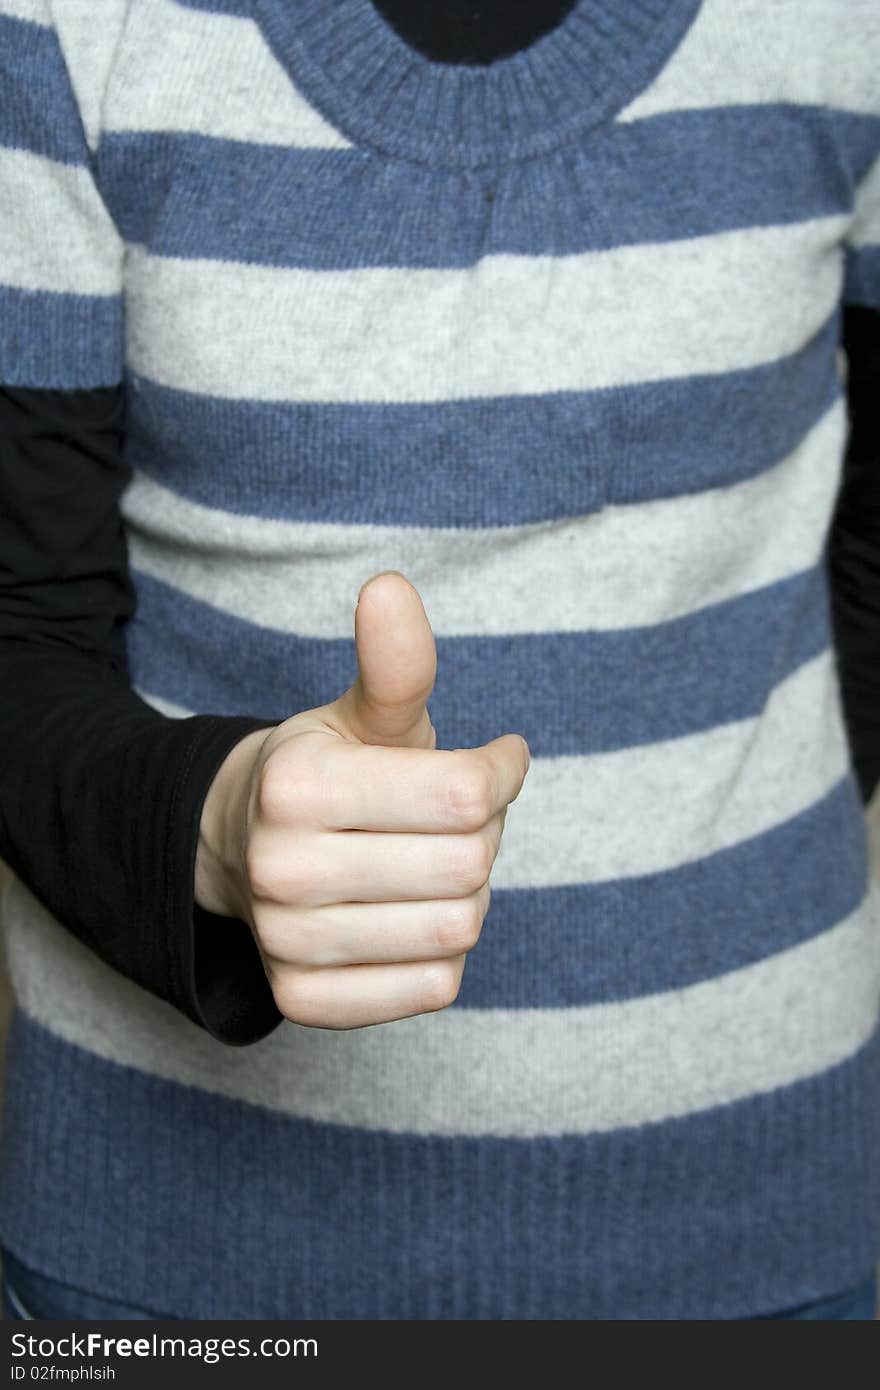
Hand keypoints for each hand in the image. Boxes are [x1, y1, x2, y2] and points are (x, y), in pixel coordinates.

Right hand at [195, 571, 530, 1027]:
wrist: (248, 851)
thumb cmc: (331, 773)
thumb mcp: (365, 713)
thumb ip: (394, 664)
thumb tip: (390, 585)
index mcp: (296, 784)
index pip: (467, 796)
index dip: (503, 773)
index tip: (498, 760)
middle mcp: (280, 869)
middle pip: (469, 866)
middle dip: (484, 835)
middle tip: (454, 820)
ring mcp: (288, 944)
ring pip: (457, 929)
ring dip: (467, 893)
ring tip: (430, 864)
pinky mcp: (306, 1002)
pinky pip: (433, 988)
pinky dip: (443, 951)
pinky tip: (410, 916)